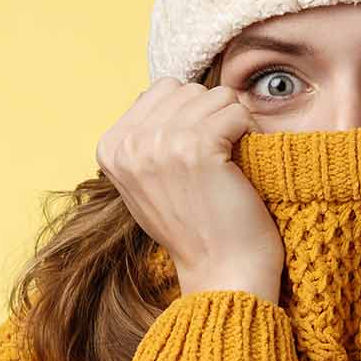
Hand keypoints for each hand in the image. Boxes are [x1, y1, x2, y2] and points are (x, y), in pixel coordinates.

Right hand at [95, 79, 283, 301]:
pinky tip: (243, 162)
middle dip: (212, 116)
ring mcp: (161, 144)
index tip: (196, 154)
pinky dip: (249, 132)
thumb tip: (164, 92)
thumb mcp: (147, 182)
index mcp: (110, 147)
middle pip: (188, 89)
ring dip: (233, 124)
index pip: (161, 90)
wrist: (221, 271)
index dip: (190, 114)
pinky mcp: (197, 148)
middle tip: (218, 160)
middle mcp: (130, 143)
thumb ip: (145, 138)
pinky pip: (236, 111)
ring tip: (229, 164)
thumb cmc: (194, 228)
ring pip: (215, 96)